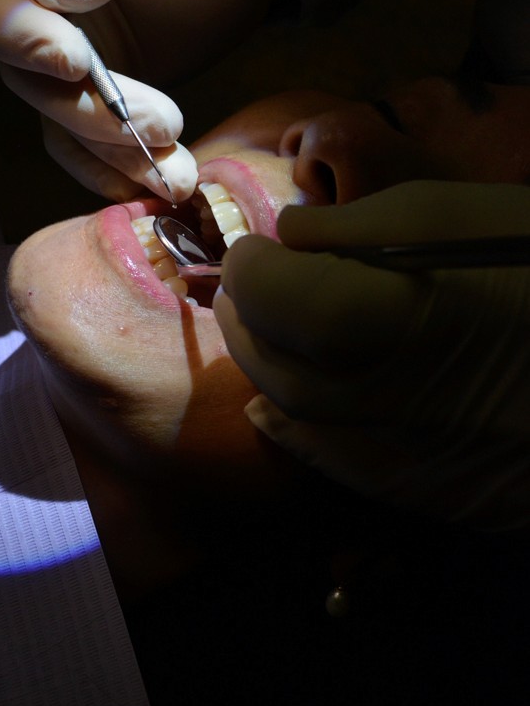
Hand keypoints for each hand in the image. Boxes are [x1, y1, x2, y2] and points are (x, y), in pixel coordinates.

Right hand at [0, 0, 291, 199]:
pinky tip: (158, 184)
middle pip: (22, 74)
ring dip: (114, 154)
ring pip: (59, 121)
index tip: (74, 61)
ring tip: (178, 171)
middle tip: (163, 123)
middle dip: (89, 110)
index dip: (11, 32)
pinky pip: (86, 147)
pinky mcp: (95, 103)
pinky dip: (117, 171)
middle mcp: (31, 9)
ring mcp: (62, 63)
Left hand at [213, 180, 529, 529]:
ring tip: (257, 332)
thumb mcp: (460, 214)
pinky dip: (300, 435)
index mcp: (407, 318)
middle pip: (284, 367)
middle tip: (244, 285)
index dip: (254, 272)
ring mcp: (423, 458)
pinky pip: (346, 470)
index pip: (286, 302)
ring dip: (265, 371)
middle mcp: (402, 400)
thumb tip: (291, 238)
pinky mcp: (443, 491)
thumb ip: (362, 227)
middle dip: (249, 320)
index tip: (254, 248)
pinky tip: (279, 410)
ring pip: (305, 424)